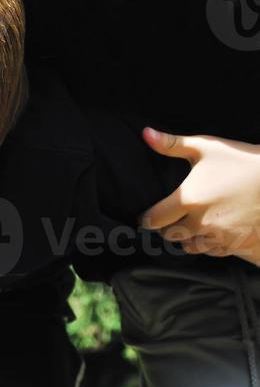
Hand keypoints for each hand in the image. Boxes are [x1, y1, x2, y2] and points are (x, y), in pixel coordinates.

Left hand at [141, 128, 259, 262]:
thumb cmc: (241, 161)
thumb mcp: (205, 148)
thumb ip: (171, 144)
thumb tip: (146, 133)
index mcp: (189, 199)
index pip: (154, 220)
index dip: (146, 218)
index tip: (145, 216)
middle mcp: (202, 222)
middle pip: (170, 235)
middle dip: (165, 228)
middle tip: (167, 220)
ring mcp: (220, 235)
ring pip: (190, 246)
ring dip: (185, 238)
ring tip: (186, 226)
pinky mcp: (236, 244)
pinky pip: (212, 252)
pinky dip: (206, 245)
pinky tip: (207, 233)